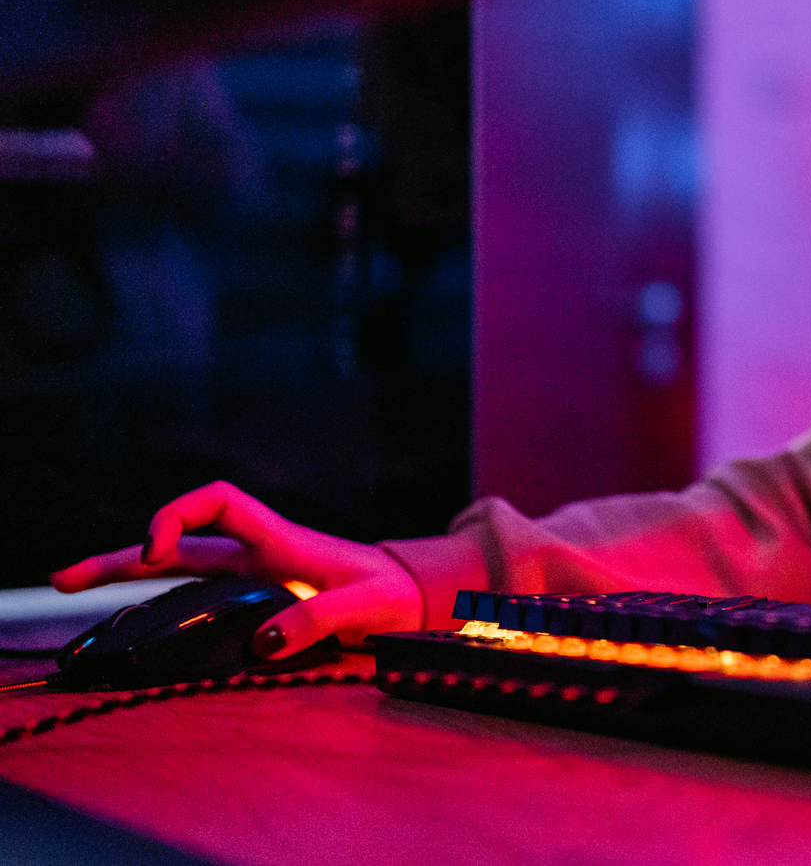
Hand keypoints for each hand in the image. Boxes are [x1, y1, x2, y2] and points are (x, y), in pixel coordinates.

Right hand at [50, 481, 422, 659]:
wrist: (413, 594)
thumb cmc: (392, 594)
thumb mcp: (365, 606)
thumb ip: (319, 619)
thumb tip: (262, 643)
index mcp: (280, 541)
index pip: (220, 501)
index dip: (179, 513)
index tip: (157, 550)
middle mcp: (258, 553)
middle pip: (180, 541)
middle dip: (122, 554)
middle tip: (63, 579)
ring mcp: (253, 576)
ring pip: (179, 567)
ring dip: (128, 574)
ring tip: (70, 586)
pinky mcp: (256, 599)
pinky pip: (196, 594)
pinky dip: (158, 600)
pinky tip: (128, 617)